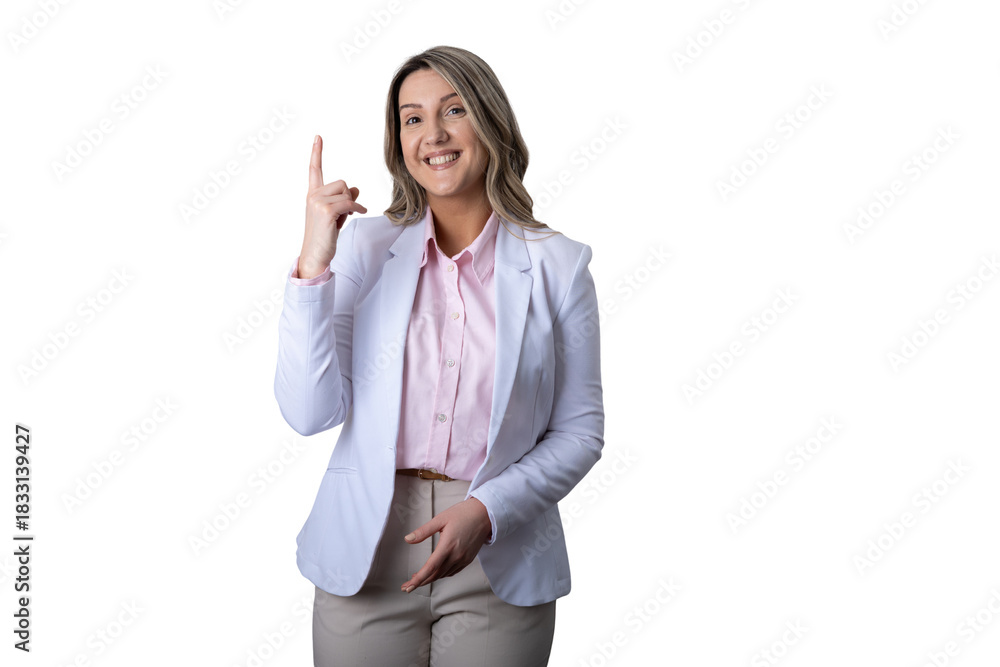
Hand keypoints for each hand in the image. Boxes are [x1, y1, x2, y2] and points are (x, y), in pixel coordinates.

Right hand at [298, 135, 367, 278]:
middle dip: (347, 197)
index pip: (314, 170)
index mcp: (312, 195)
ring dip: (351, 205)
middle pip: (341, 183)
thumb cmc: (325, 236)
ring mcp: (317, 202)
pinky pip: (349, 203)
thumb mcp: (336, 215)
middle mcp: (312, 196)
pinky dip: (356, 209)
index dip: (316, 153)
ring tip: (343, 218)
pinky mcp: (326, 211)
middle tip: (344, 214)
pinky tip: (357, 214)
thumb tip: (356, 189)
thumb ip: (344, 199)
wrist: (315, 255)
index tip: (318, 137)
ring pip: (346, 192)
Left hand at [401, 497, 491, 592]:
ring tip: (419, 578)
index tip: (408, 587)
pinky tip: (436, 573)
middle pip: (436, 574)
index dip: (418, 579)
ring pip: (444, 574)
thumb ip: (423, 531)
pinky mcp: (468, 559)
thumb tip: (408, 539)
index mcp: (448, 545)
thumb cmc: (463, 514)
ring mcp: (463, 559)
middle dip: (420, 582)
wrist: (484, 514)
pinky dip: (442, 575)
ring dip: (430, 578)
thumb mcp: (440, 519)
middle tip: (407, 586)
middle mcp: (456, 555)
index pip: (431, 567)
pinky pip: (453, 572)